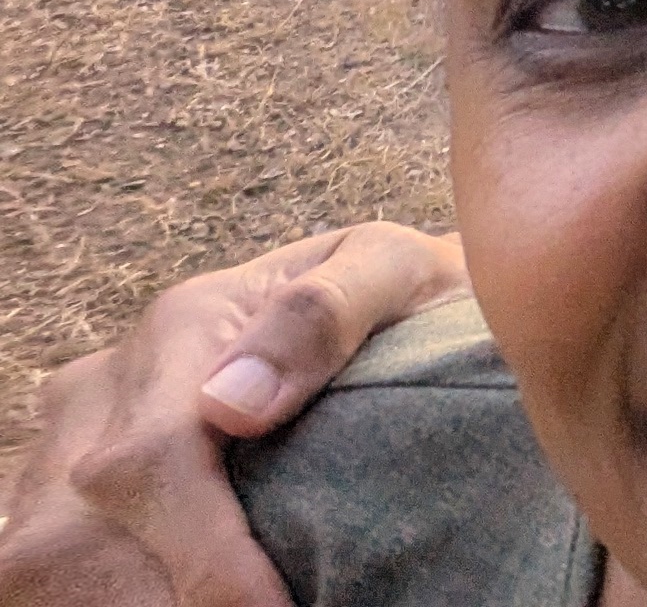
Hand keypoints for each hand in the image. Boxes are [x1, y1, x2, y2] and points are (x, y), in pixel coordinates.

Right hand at [0, 224, 468, 606]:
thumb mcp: (391, 271)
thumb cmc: (399, 297)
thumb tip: (233, 406)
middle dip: (164, 601)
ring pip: (47, 567)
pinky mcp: (62, 500)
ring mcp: (67, 446)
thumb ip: (326, 312)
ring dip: (132, 605)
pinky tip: (187, 601)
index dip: (209, 562)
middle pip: (78, 539)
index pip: (153, 462)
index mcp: (181, 325)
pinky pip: (55, 574)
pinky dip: (116, 598)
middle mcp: (104, 387)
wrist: (379, 305)